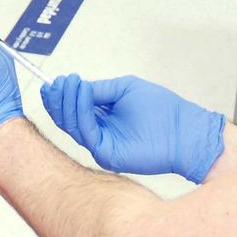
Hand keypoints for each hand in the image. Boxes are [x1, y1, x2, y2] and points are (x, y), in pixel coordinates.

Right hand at [41, 73, 225, 183]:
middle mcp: (99, 133)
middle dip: (58, 100)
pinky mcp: (107, 155)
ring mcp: (102, 146)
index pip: (74, 109)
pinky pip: (87, 133)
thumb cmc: (161, 109)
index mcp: (103, 119)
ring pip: (73, 126)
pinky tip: (82, 93)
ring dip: (67, 103)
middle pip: (68, 119)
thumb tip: (75, 87)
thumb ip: (99, 90)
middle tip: (54, 83)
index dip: (61, 96)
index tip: (53, 81)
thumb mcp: (124, 89)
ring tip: (69, 83)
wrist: (183, 129)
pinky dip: (81, 111)